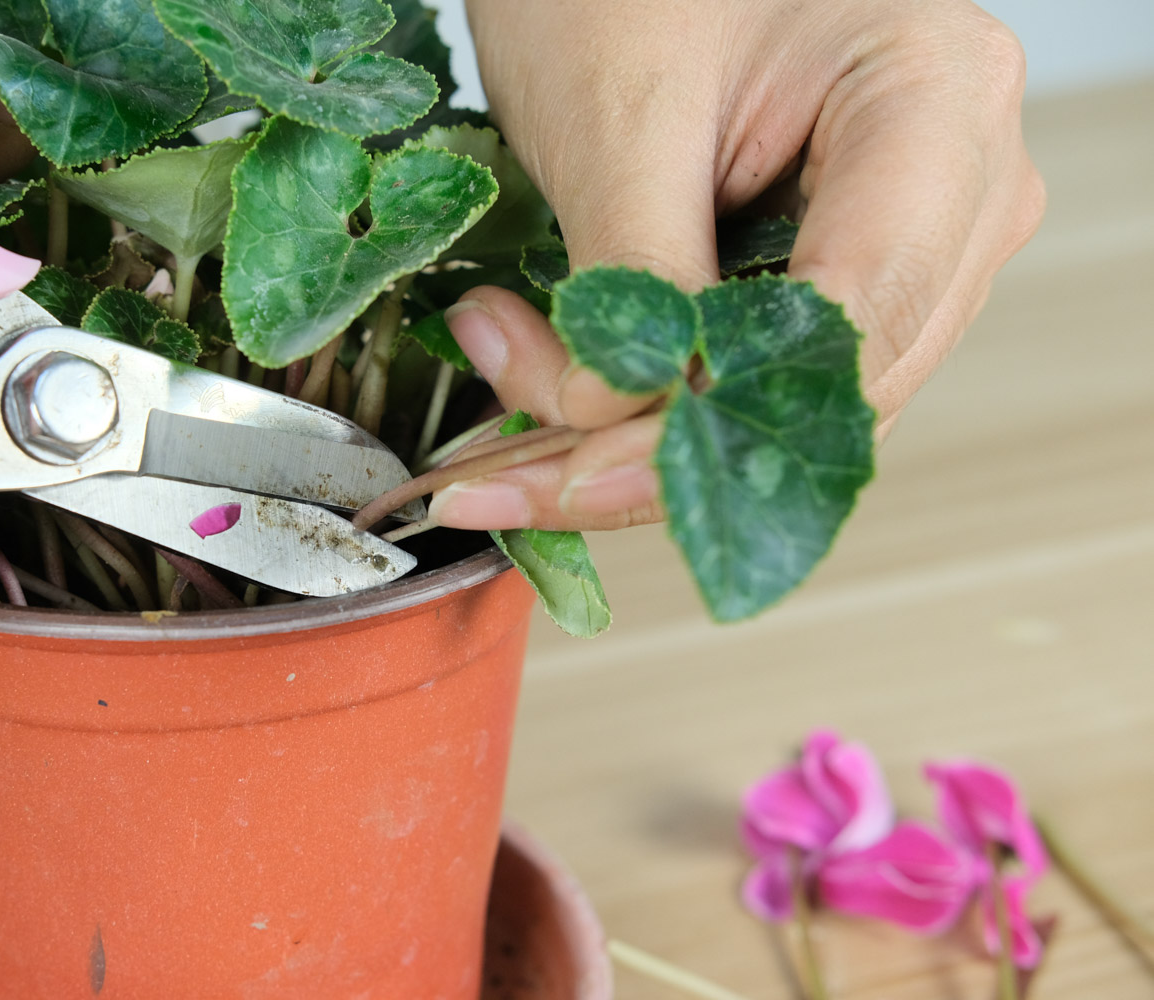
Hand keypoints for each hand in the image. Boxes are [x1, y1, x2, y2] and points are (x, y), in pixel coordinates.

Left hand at [430, 0, 1044, 531]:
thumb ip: (631, 273)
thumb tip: (607, 419)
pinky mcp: (844, 269)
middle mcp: (958, 189)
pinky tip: (546, 415)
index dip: (702, 426)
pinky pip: (759, 377)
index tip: (568, 469)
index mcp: (935, 106)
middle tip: (496, 479)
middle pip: (821, 389)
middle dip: (648, 458)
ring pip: (787, 407)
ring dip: (633, 450)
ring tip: (497, 449)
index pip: (844, 324)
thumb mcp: (619, 115)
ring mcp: (911, 238)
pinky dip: (648, 413)